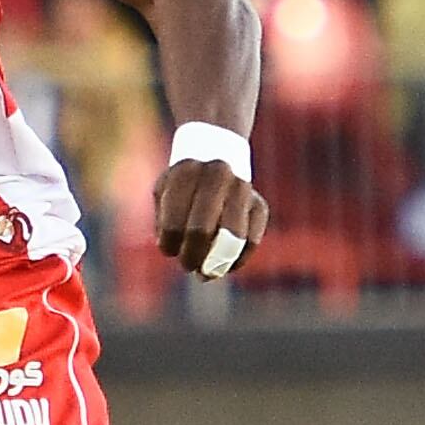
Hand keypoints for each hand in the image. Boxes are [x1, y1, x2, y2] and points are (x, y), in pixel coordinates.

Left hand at [155, 149, 272, 281]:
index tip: (169, 249)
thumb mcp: (165, 192)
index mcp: (186, 174)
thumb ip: (164, 223)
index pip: (173, 225)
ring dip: (215, 262)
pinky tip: (225, 265)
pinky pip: (252, 241)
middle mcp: (216, 177)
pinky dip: (237, 260)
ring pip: (231, 238)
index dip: (170, 246)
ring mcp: (242, 189)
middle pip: (201, 231)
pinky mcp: (259, 205)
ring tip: (204, 272)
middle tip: (187, 265)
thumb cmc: (183, 183)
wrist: (216, 153)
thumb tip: (173, 252)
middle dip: (191, 257)